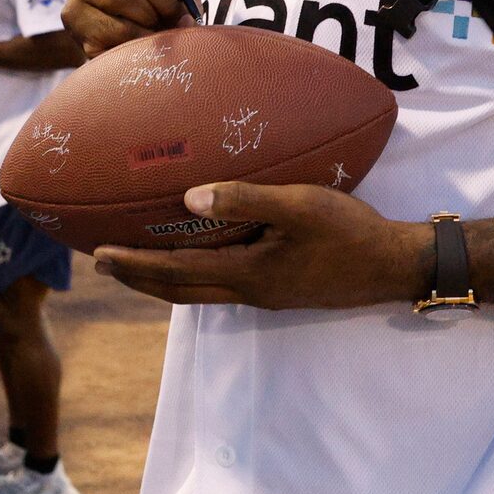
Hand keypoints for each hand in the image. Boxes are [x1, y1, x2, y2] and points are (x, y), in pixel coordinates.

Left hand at [92, 182, 426, 309]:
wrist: (394, 266)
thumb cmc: (349, 232)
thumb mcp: (299, 206)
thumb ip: (245, 200)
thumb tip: (189, 200)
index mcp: (246, 274)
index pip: (174, 272)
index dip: (134, 265)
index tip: (98, 258)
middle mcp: (248, 291)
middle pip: (177, 290)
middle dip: (137, 278)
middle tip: (102, 265)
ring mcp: (264, 294)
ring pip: (197, 291)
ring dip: (161, 280)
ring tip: (135, 263)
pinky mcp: (279, 288)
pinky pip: (220, 284)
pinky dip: (192, 274)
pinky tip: (195, 256)